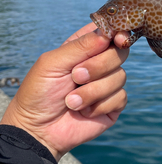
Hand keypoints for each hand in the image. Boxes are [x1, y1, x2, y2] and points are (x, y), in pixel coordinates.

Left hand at [1, 23, 128, 160]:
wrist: (38, 130)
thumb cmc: (39, 92)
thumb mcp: (53, 62)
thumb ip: (80, 46)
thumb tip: (108, 33)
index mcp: (84, 48)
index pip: (108, 32)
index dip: (117, 32)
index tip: (117, 39)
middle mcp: (99, 63)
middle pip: (120, 52)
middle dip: (99, 66)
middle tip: (76, 76)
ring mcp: (107, 84)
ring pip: (120, 76)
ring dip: (93, 91)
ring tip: (71, 101)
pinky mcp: (113, 105)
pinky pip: (120, 97)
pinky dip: (100, 105)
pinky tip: (83, 112)